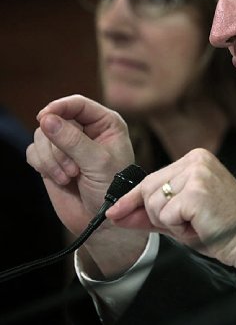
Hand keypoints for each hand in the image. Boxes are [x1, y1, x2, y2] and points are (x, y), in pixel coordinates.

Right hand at [26, 94, 147, 276]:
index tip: (44, 117)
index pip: (78, 104)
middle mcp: (87, 130)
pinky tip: (61, 180)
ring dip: (51, 159)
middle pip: (56, 120)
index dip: (59, 107)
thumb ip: (72, 140)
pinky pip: (34, 152)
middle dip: (58, 146)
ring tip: (69, 177)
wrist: (103, 221)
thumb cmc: (112, 189)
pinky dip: (43, 166)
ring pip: (42, 136)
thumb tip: (45, 118)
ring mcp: (68, 144)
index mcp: (106, 123)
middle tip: (73, 170)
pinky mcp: (53, 160)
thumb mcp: (98, 162)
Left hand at [107, 149, 235, 273]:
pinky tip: (200, 226)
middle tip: (188, 223)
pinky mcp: (197, 192)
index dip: (132, 200)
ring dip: (170, 223)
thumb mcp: (181, 217)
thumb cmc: (222, 227)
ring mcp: (198, 173)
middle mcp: (197, 159)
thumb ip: (150, 213)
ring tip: (197, 223)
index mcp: (196, 159)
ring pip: (155, 204)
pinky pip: (166, 216)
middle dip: (157, 215)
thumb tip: (117, 214)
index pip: (151, 178)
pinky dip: (179, 229)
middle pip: (148, 189)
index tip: (114, 212)